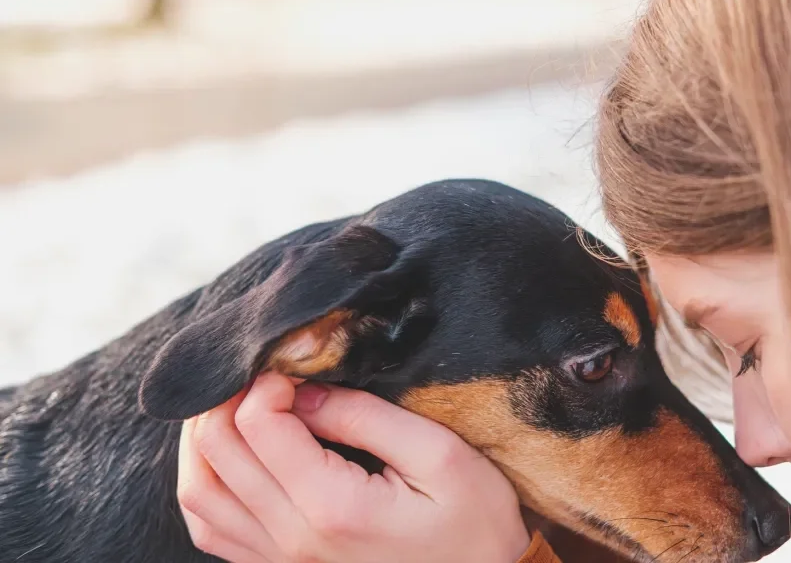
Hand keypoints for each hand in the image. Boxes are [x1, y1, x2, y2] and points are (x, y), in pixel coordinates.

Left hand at [176, 371, 529, 562]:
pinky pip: (211, 528)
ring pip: (199, 492)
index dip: (267, 379)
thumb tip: (303, 390)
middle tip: (263, 372)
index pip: (257, 425)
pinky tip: (230, 456)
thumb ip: (365, 417)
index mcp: (333, 507)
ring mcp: (280, 561)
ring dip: (203, 437)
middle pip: (217, 452)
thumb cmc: (474, 522)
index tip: (297, 365)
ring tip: (236, 403)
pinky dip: (205, 482)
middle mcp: (293, 540)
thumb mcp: (440, 455)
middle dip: (227, 396)